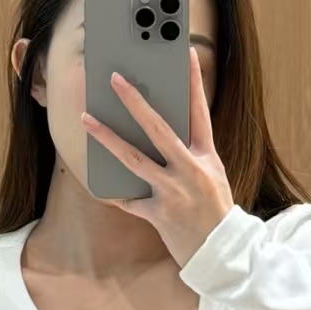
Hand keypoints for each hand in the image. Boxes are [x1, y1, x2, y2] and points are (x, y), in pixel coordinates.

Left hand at [80, 45, 233, 266]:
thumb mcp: (212, 177)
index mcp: (207, 157)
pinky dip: (115, 194)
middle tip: (115, 78)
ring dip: (107, 136)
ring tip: (86, 119)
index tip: (184, 54)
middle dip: (135, 101)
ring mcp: (174, 192)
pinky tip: (98, 184)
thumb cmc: (214, 213)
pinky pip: (129, 201)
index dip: (193, 82)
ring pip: (134, 158)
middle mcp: (190, 170)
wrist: (224, 255)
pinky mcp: (159, 215)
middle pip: (158, 128)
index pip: (199, 112)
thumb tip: (160, 132)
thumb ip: (190, 155)